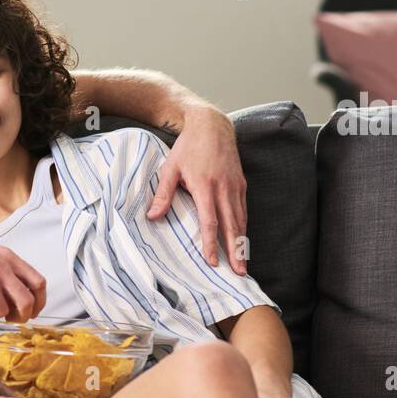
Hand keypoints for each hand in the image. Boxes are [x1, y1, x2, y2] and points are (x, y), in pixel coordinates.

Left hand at [146, 105, 247, 275]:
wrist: (212, 124)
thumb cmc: (188, 146)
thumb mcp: (171, 167)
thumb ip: (163, 193)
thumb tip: (152, 216)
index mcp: (205, 186)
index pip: (209, 221)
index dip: (210, 243)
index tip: (212, 261)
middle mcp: (224, 188)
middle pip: (231, 225)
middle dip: (235, 251)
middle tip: (239, 272)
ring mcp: (235, 186)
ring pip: (241, 219)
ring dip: (242, 242)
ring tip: (243, 263)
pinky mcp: (241, 183)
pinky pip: (243, 209)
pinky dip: (244, 226)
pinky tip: (242, 240)